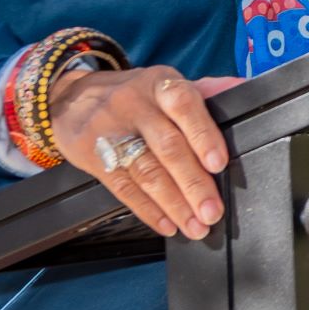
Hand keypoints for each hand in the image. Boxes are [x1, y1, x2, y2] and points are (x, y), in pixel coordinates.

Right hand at [53, 66, 245, 239]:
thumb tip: (239, 90)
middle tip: (211, 211)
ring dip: (174, 204)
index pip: (184, 105)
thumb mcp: (163, 83)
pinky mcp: (94, 158)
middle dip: (193, 183)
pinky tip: (167, 224)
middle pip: (167, 147)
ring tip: (194, 225)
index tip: (219, 164)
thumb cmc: (133, 96)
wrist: (69, 98)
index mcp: (159, 85)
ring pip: (146, 172)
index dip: (203, 135)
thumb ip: (204, 90)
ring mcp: (112, 133)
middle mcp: (135, 106)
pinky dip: (147, 210)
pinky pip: (123, 188)